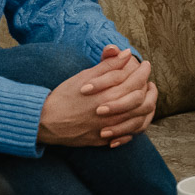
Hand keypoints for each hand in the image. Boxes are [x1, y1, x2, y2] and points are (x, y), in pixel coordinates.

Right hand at [40, 46, 156, 147]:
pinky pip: (129, 135)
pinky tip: (134, 115)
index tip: (145, 64)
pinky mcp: (104, 140)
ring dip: (146, 106)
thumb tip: (126, 54)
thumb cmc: (64, 95)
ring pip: (139, 119)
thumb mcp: (85, 76)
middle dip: (148, 87)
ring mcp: (110, 129)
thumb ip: (108, 66)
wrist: (45, 121)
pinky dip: (136, 124)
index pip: (137, 81)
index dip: (144, 70)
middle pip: (143, 100)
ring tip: (144, 95)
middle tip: (147, 79)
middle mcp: (113, 114)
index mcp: (109, 95)